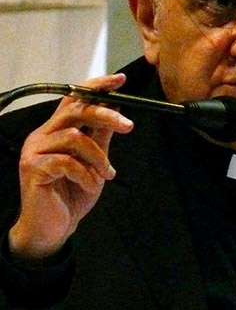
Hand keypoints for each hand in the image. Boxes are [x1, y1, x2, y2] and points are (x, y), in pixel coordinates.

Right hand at [8, 73, 133, 261]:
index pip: (74, 99)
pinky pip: (66, 161)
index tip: (120, 80)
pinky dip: (85, 174)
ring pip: (74, 136)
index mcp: (56, 130)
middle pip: (75, 110)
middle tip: (128, 125)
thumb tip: (115, 111)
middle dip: (105, 115)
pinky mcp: (33, 168)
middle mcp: (43, 135)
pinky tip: (91, 185)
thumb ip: (100, 138)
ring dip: (98, 157)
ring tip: (107, 175)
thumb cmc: (72, 195)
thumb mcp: (94, 164)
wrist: (53, 228)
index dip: (96, 87)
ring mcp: (35, 150)